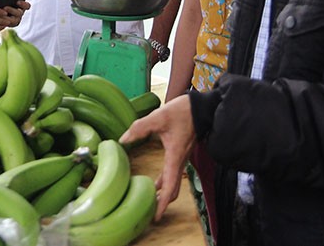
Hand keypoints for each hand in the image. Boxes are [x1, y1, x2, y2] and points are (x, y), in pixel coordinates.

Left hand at [0, 0, 29, 26]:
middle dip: (12, 10)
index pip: (27, 5)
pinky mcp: (9, 24)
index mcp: (22, 5)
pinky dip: (2, 22)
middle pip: (19, 13)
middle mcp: (20, 13)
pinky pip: (8, 25)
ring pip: (14, 21)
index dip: (23, 4)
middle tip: (5, 7)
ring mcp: (15, 19)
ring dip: (7, 17)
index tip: (17, 1)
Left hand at [119, 94, 195, 220]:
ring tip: (151, 200)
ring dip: (164, 193)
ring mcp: (181, 159)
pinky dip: (165, 183)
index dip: (163, 203)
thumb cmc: (183, 112)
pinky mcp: (180, 154)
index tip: (156, 216)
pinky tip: (155, 182)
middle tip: (150, 212)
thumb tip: (123, 139)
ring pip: (174, 183)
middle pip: (173, 189)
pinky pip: (173, 174)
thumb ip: (140, 127)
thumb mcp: (159, 117)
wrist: (200, 108)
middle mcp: (180, 162)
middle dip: (163, 203)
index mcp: (175, 157)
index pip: (170, 187)